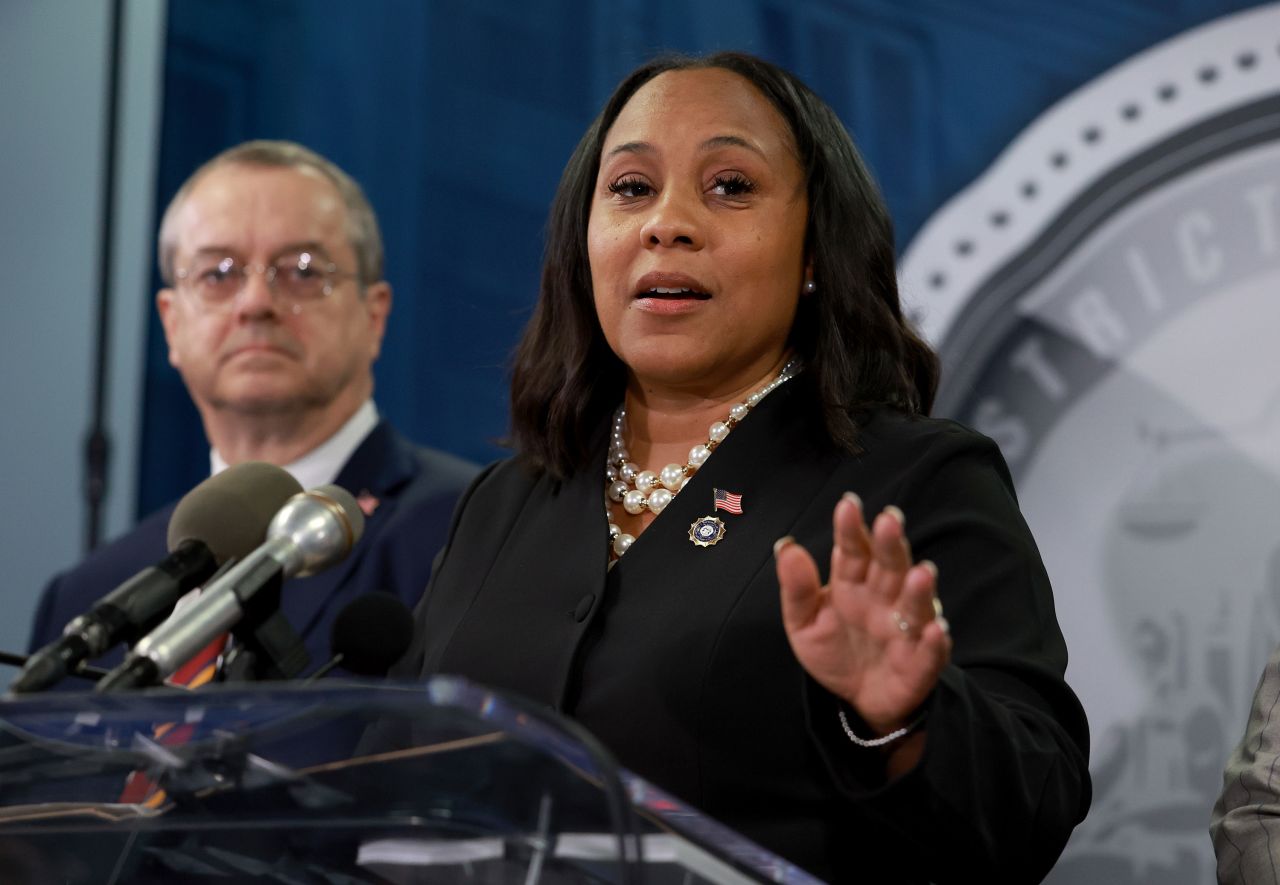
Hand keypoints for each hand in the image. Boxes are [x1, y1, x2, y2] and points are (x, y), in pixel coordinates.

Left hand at [776, 493, 951, 734]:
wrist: (857, 699)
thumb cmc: (834, 650)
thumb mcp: (803, 622)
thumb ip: (796, 587)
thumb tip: (786, 546)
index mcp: (853, 583)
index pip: (853, 550)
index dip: (851, 529)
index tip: (848, 505)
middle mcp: (884, 599)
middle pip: (890, 567)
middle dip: (891, 545)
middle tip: (889, 520)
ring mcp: (905, 629)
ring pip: (916, 604)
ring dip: (920, 590)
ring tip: (922, 573)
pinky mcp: (921, 662)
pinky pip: (931, 650)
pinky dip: (936, 641)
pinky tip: (936, 630)